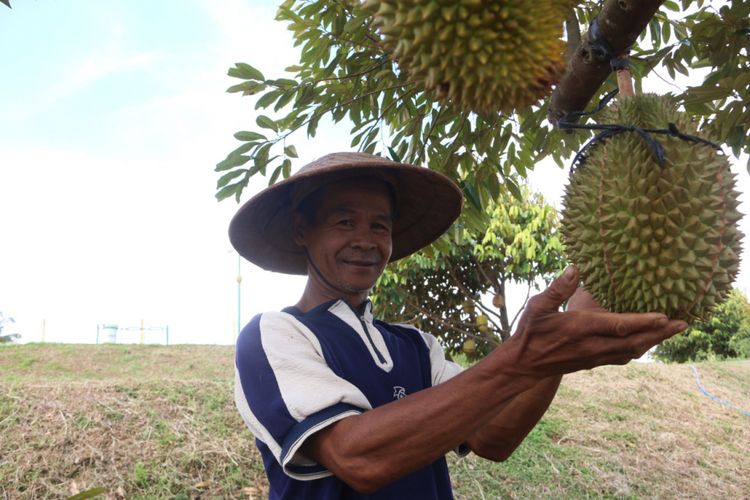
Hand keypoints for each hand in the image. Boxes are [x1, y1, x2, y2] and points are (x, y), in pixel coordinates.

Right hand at [502, 266, 686, 376]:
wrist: (522, 366)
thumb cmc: (529, 333)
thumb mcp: (537, 306)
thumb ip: (558, 288)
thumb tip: (576, 268)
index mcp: (581, 328)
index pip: (619, 325)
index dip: (644, 321)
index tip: (665, 315)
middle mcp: (593, 345)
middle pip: (635, 341)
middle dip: (661, 333)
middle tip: (684, 324)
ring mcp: (595, 357)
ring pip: (632, 350)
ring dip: (654, 342)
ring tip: (672, 332)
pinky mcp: (593, 363)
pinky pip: (623, 356)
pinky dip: (639, 348)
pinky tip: (646, 343)